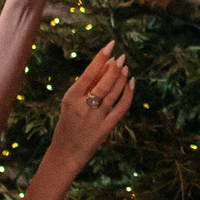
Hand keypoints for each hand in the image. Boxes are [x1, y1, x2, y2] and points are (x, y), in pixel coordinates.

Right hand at [48, 44, 132, 169]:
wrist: (66, 153)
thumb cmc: (68, 124)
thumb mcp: (70, 104)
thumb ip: (86, 87)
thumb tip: (106, 65)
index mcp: (71, 97)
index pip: (88, 73)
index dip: (100, 58)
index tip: (110, 46)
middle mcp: (83, 106)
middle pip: (103, 83)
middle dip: (114, 68)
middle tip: (121, 57)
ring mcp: (95, 118)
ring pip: (113, 93)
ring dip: (121, 78)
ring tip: (125, 67)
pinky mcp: (106, 127)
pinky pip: (121, 107)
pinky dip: (128, 94)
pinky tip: (132, 83)